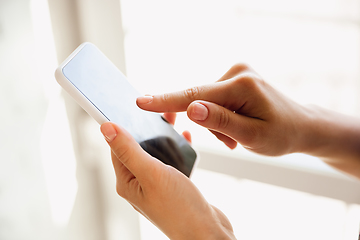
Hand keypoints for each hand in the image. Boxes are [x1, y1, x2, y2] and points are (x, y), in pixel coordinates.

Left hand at [100, 119, 235, 239]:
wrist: (208, 234)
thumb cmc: (179, 209)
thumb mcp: (151, 174)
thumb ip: (129, 150)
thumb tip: (106, 128)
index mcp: (128, 182)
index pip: (119, 148)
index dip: (124, 126)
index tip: (133, 108)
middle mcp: (140, 184)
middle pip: (139, 148)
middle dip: (148, 128)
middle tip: (160, 111)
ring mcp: (157, 186)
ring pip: (157, 153)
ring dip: (165, 137)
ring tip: (174, 119)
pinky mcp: (174, 186)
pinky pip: (172, 162)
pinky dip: (178, 149)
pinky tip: (186, 139)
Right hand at [136, 64, 359, 178]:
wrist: (301, 125)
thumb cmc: (281, 134)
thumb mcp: (252, 136)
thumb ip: (220, 122)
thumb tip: (190, 109)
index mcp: (241, 85)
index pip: (195, 94)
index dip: (165, 100)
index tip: (141, 101)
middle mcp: (237, 73)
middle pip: (200, 100)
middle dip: (208, 124)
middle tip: (231, 141)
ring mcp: (236, 74)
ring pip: (206, 103)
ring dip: (216, 123)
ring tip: (237, 136)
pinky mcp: (235, 79)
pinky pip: (214, 100)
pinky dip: (220, 116)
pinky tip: (237, 126)